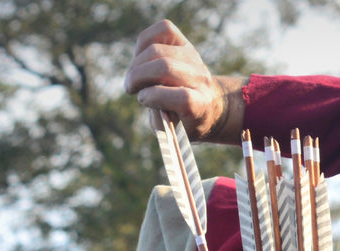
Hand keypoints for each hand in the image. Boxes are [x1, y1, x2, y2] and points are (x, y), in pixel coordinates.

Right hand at [124, 20, 245, 143]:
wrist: (209, 105)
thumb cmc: (184, 121)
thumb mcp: (172, 132)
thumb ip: (158, 120)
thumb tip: (146, 95)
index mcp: (201, 104)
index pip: (181, 97)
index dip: (154, 97)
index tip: (142, 100)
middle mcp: (201, 78)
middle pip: (164, 67)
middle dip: (138, 76)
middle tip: (130, 87)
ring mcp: (194, 58)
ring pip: (157, 50)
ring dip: (137, 63)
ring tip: (134, 76)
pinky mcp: (185, 43)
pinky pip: (163, 29)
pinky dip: (144, 41)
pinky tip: (141, 57)